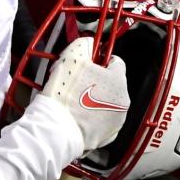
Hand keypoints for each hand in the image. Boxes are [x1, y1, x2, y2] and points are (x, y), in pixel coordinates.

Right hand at [42, 37, 129, 152]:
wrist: (56, 130)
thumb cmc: (65, 93)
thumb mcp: (72, 56)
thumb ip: (85, 43)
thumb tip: (90, 42)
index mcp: (119, 80)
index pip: (115, 61)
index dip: (99, 60)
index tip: (86, 65)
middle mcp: (123, 101)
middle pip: (110, 82)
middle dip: (95, 80)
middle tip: (75, 83)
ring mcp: (117, 121)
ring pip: (106, 101)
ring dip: (94, 99)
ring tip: (73, 101)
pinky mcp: (107, 137)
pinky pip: (101, 120)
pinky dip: (92, 117)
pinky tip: (76, 116)